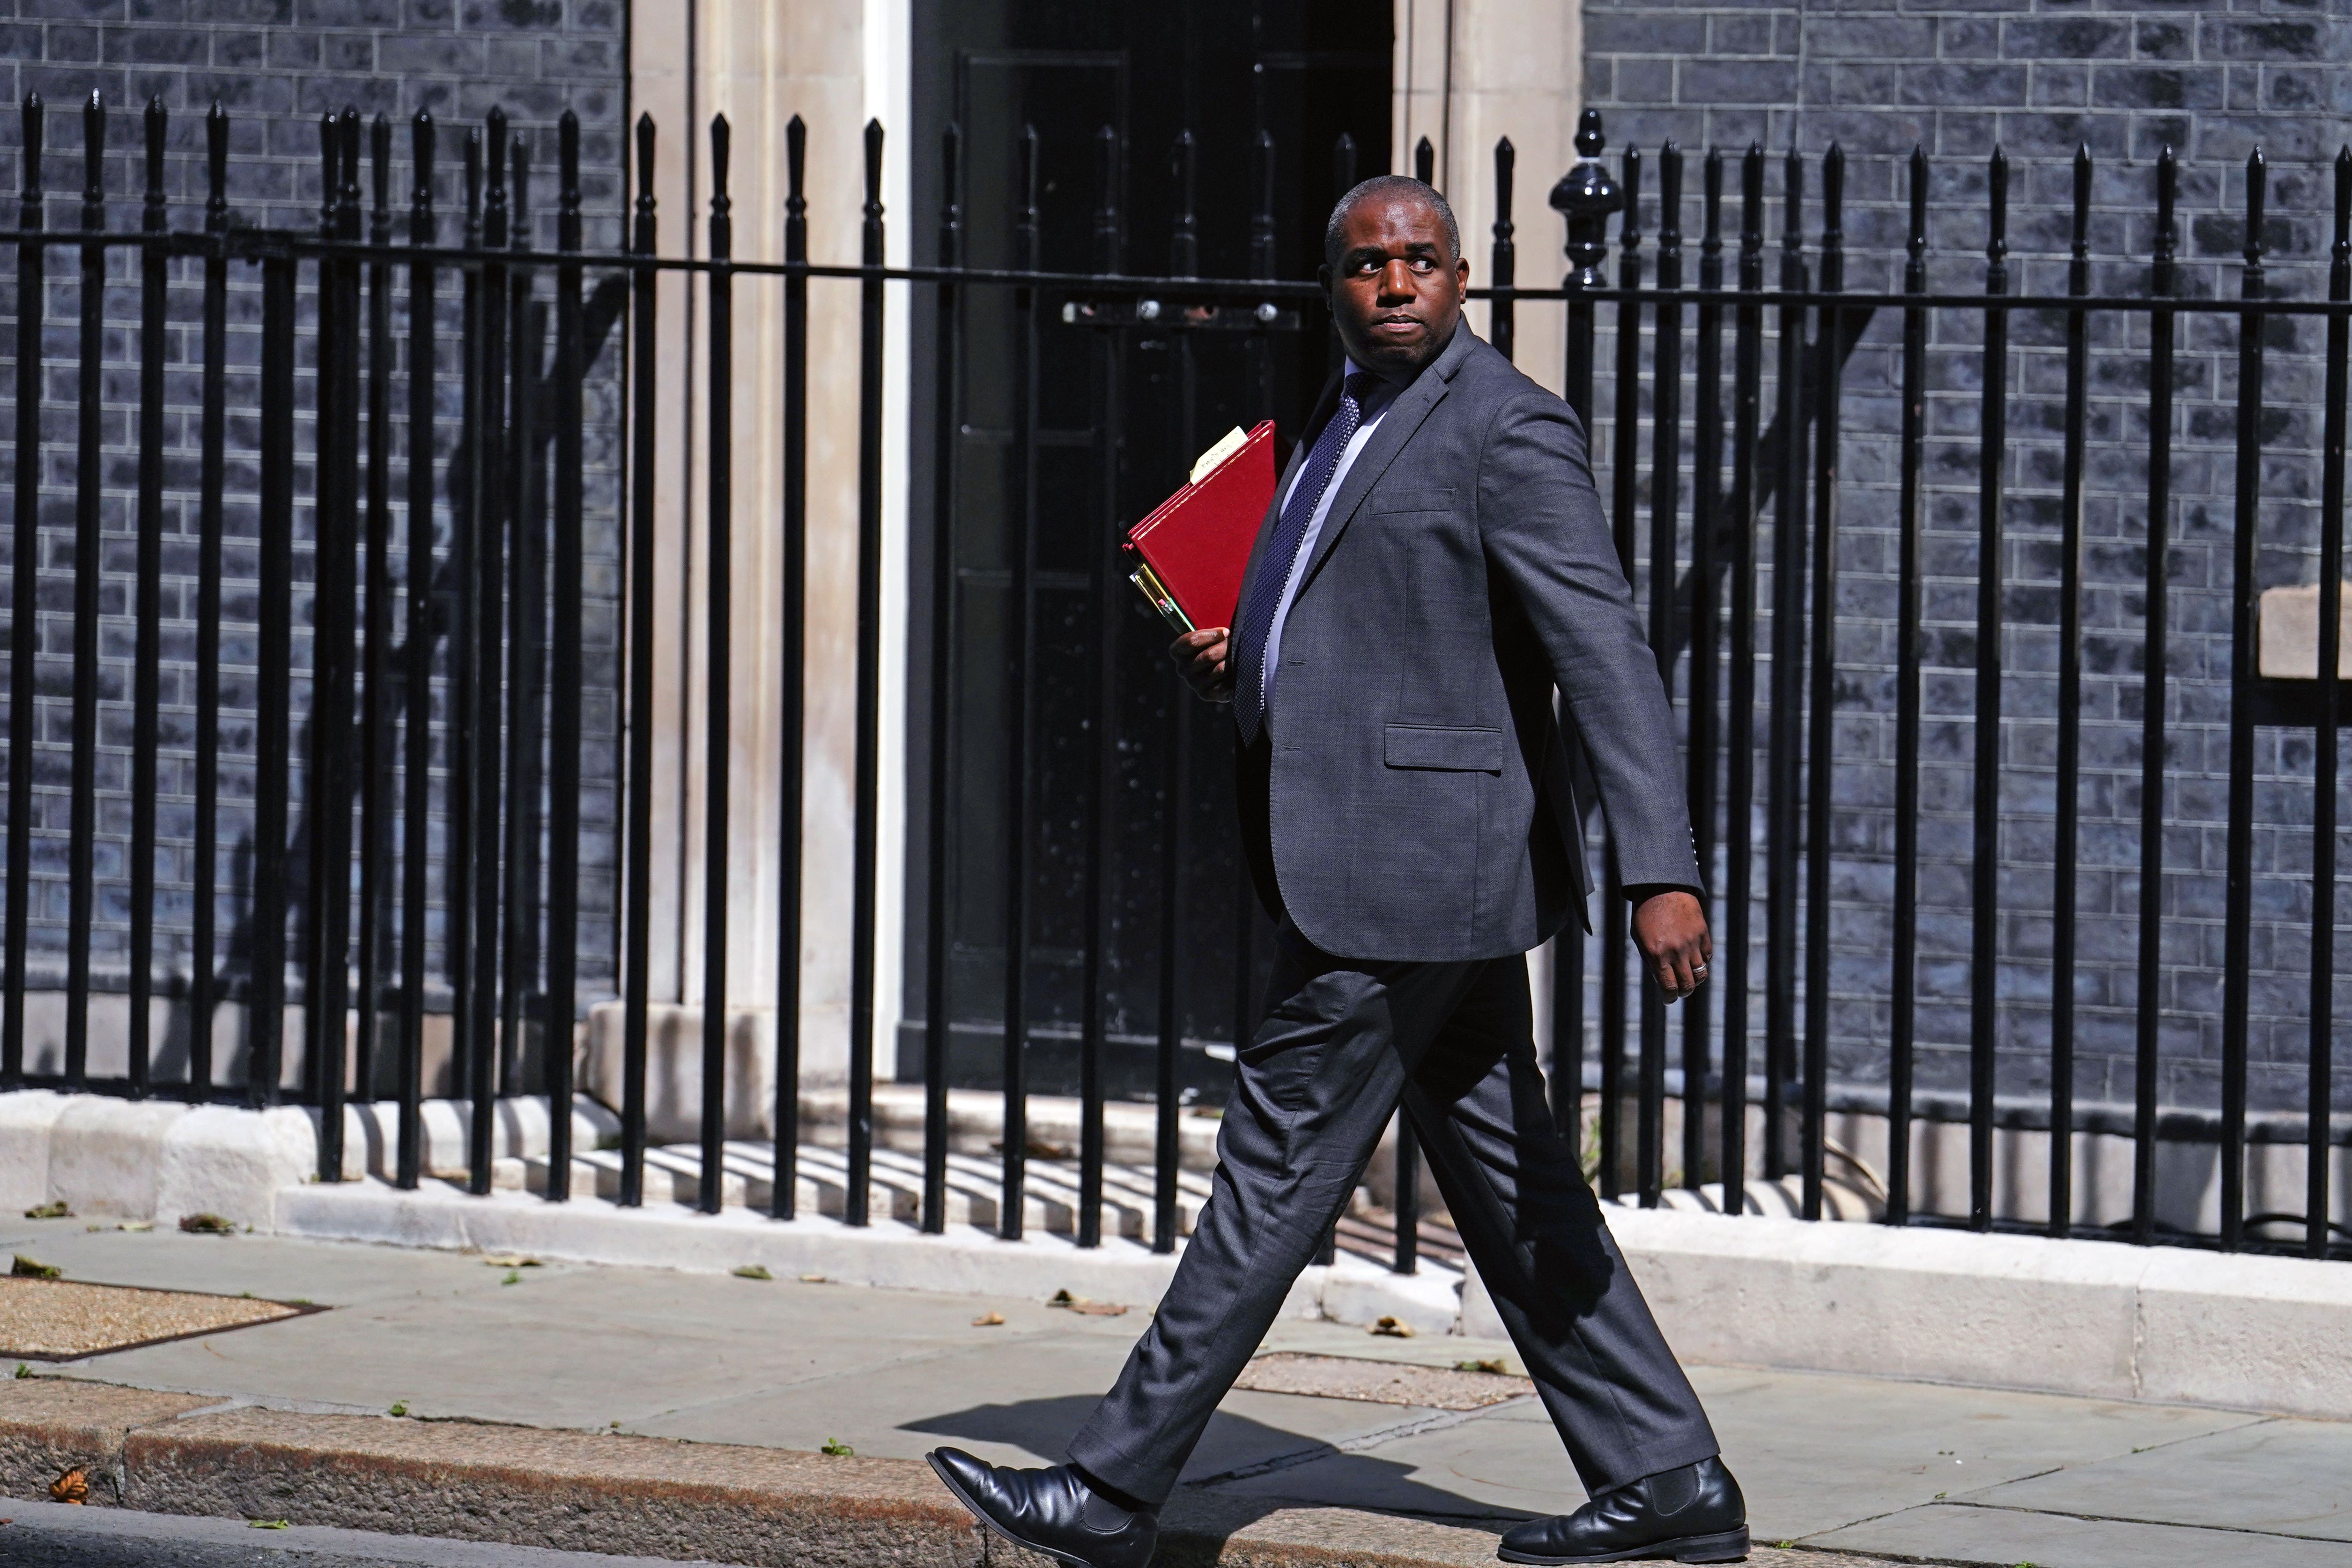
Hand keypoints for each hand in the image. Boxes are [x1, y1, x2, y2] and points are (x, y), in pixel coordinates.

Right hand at [1170, 626, 1233, 702]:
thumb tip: (1226, 633)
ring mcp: (1193, 683)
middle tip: (1237, 645)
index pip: (1192, 641)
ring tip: (1240, 656)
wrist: (1223, 671)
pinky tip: (1238, 671)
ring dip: (1233, 661)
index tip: (1227, 632)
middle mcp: (1182, 669)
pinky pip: (1225, 684)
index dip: (1212, 635)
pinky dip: (1235, 675)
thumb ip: (1212, 633)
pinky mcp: (1206, 695)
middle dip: (1227, 648)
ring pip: (1219, 669)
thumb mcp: (1210, 636)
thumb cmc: (1216, 647)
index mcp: (1177, 651)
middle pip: (1208, 656)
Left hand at [1630, 889, 1709, 1003]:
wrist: (1662, 887)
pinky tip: (1695, 960)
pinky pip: (1707, 956)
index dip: (1669, 998)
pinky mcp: (1703, 933)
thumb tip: (1663, 981)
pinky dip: (1702, 961)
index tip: (1669, 1000)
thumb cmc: (1646, 914)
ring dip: (1695, 979)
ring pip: (1700, 973)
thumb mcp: (1640, 938)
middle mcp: (1676, 951)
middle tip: (1680, 991)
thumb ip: (1651, 960)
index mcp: (1657, 954)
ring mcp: (1692, 942)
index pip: (1668, 987)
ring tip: (1689, 978)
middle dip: (1684, 992)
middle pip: (1687, 984)